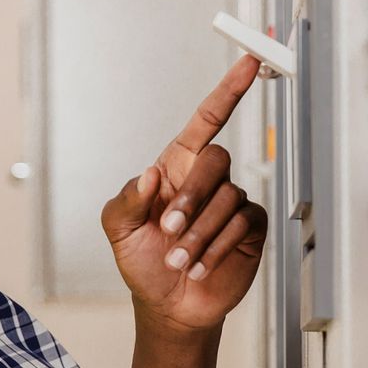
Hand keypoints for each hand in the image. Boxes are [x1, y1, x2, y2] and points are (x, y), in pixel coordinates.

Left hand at [100, 56, 270, 333]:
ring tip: (180, 260)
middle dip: (192, 198)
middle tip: (170, 231)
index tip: (247, 63)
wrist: (167, 304)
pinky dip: (217, 247)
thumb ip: (129, 198)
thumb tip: (150, 173)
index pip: (206, 120)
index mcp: (176, 167)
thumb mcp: (119, 229)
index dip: (227, 92)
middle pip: (217, 160)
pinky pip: (242, 224)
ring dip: (199, 235)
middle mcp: (206, 180)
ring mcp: (230, 204)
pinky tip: (200, 265)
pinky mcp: (249, 230)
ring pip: (228, 198)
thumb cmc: (141, 260)